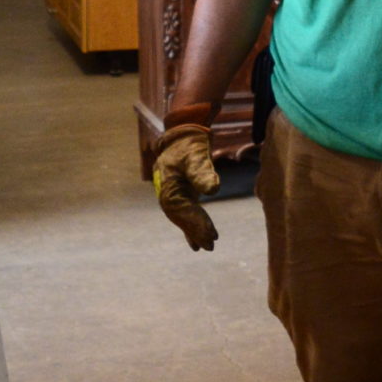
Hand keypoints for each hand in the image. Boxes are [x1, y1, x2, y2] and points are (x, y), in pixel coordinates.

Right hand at [152, 125, 220, 252]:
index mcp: (167, 186)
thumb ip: (203, 172)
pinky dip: (191, 229)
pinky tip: (195, 244)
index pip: (182, 210)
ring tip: (209, 245)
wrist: (182, 136)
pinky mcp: (181, 196)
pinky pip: (185, 215)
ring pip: (183, 218)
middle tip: (211, 246)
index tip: (210, 234)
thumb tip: (214, 190)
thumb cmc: (189, 144)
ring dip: (195, 231)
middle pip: (181, 217)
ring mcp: (173, 195)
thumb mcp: (196, 155)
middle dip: (195, 231)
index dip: (195, 223)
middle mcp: (167, 194)